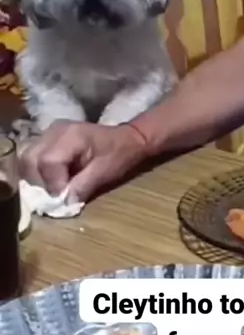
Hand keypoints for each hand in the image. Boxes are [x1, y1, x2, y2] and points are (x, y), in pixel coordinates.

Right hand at [19, 120, 147, 202]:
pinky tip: (51, 179)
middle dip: (39, 182)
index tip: (64, 197)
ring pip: (26, 157)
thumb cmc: (120, 154)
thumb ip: (82, 187)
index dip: (52, 184)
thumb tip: (63, 204)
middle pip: (29, 159)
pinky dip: (36, 171)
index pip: (47, 162)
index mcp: (71, 136)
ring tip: (53, 187)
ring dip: (34, 177)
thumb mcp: (105, 173)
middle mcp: (54, 131)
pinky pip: (32, 155)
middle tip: (56, 194)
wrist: (127, 139)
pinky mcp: (48, 138)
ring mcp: (49, 132)